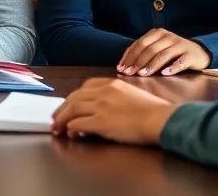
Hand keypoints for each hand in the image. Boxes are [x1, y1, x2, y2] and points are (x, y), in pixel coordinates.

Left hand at [51, 78, 177, 144]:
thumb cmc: (154, 111)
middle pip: (74, 97)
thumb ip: (117, 97)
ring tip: (58, 128)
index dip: (73, 97)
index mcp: (112, 83)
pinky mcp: (101, 122)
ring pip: (72, 109)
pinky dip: (71, 128)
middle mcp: (104, 92)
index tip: (69, 105)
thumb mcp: (134, 94)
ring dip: (62, 119)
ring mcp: (101, 106)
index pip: (85, 87)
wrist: (161, 119)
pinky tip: (71, 134)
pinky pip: (78, 124)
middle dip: (62, 108)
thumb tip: (107, 108)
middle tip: (56, 118)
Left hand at [118, 29, 210, 76]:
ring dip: (151, 65)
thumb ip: (143, 53)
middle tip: (129, 73)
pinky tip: (165, 74)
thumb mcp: (158, 48)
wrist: (198, 52)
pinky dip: (172, 68)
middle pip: (149, 49)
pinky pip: (180, 62)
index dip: (129, 56)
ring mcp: (179, 45)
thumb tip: (124, 66)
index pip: (139, 44)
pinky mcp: (190, 55)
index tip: (121, 68)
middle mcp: (168, 37)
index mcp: (157, 33)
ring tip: (142, 74)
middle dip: (137, 62)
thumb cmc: (173, 52)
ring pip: (162, 55)